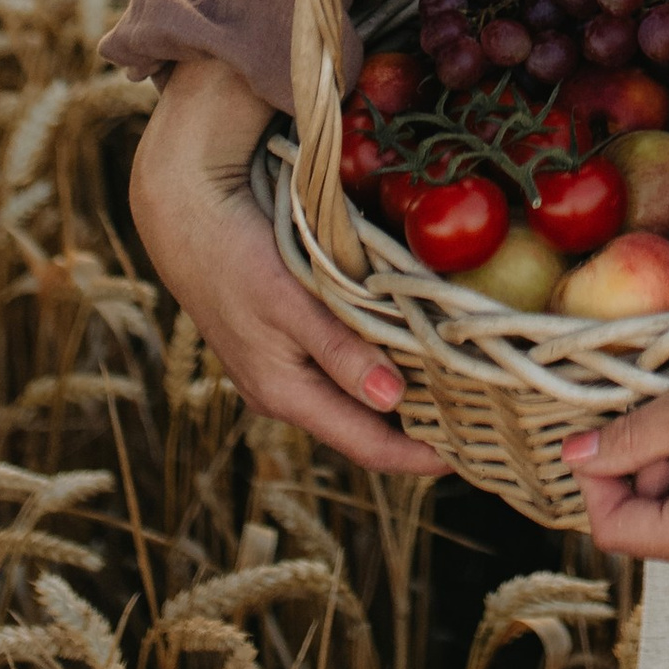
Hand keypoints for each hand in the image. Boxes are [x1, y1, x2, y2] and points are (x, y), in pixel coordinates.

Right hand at [128, 54, 446, 475]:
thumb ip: (336, 350)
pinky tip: (416, 344)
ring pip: (359, 394)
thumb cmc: (233, 257)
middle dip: (422, 428)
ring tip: (464, 384)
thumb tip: (389, 398)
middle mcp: (287, 389)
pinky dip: (385, 361)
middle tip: (485, 417)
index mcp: (285, 394)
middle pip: (367, 426)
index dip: (421, 457)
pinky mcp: (287, 335)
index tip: (476, 457)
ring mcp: (286, 364)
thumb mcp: (286, 304)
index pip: (367, 445)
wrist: (184, 211)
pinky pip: (348, 364)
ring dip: (407, 394)